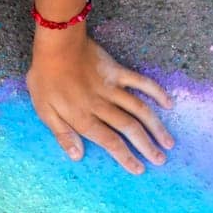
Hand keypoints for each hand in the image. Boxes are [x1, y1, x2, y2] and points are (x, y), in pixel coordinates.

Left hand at [25, 33, 175, 173]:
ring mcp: (112, 87)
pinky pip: (141, 82)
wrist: (57, 43)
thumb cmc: (45, 77)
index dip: (126, 157)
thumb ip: (62, 134)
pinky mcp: (118, 71)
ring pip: (140, 109)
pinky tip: (168, 104)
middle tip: (161, 160)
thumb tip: (77, 156)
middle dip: (147, 146)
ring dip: (156, 127)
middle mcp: (102, 105)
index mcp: (83, 117)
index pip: (110, 142)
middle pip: (129, 129)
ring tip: (169, 142)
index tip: (139, 169)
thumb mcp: (44, 110)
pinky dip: (156, 92)